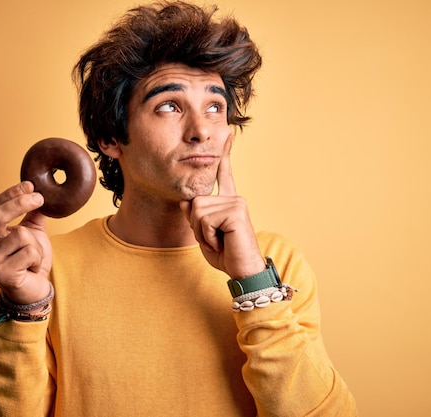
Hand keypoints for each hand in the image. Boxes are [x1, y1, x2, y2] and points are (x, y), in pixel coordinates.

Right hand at [0, 181, 52, 304]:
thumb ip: (32, 214)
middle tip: (40, 198)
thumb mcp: (32, 232)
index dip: (11, 194)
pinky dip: (38, 258)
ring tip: (32, 257)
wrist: (35, 289)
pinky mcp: (1, 274)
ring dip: (36, 244)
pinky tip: (32, 267)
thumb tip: (37, 192)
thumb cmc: (30, 260)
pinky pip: (30, 252)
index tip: (30, 185)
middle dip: (21, 203)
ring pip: (21, 235)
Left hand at [180, 137, 264, 278]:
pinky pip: (205, 219)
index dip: (224, 155)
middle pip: (195, 202)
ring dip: (202, 233)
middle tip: (215, 240)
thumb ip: (195, 217)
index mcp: (229, 201)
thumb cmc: (227, 255)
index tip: (228, 135)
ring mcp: (236, 203)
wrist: (243, 271)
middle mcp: (234, 198)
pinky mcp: (235, 211)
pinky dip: (209, 237)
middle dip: (197, 227)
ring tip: (220, 242)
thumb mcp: (204, 234)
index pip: (224, 175)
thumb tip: (187, 202)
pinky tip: (223, 243)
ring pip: (197, 211)